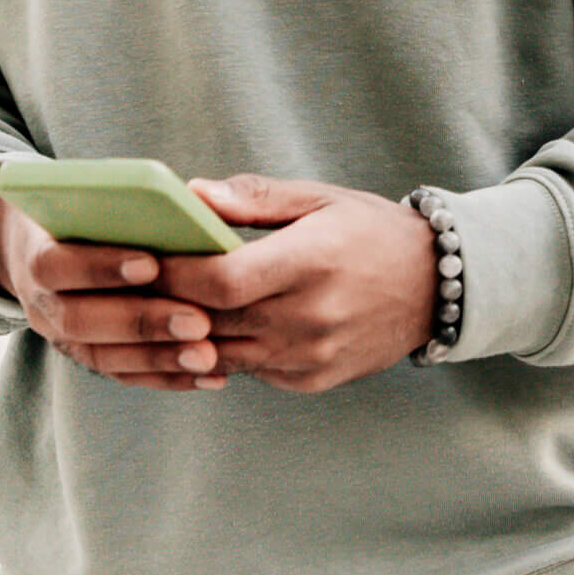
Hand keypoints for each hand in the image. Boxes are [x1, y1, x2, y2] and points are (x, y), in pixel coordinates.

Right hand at [0, 188, 231, 390]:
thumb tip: (199, 196)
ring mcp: (62, 337)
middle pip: (80, 320)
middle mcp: (42, 302)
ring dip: (159, 359)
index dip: (100, 267)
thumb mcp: (96, 193)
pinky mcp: (91, 358)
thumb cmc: (87, 209)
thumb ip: (139, 195)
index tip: (151, 264)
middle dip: (141, 322)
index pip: (56, 264)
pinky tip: (213, 376)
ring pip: (103, 358)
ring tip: (208, 355)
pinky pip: (126, 377)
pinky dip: (169, 378)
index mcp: (37, 252)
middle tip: (197, 322)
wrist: (46, 244)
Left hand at [151, 175, 440, 392]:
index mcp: (311, 261)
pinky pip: (251, 370)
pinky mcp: (313, 379)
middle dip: (167, 304)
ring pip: (223, 352)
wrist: (437, 286)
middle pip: (211, 321)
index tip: (146, 259)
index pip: (220, 281)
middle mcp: (310, 316)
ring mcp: (311, 354)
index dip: (174, 275)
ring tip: (164, 308)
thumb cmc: (371, 233)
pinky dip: (228, 350)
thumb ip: (254, 198)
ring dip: (190, 333)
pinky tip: (216, 328)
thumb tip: (194, 195)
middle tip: (136, 285)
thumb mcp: (320, 199)